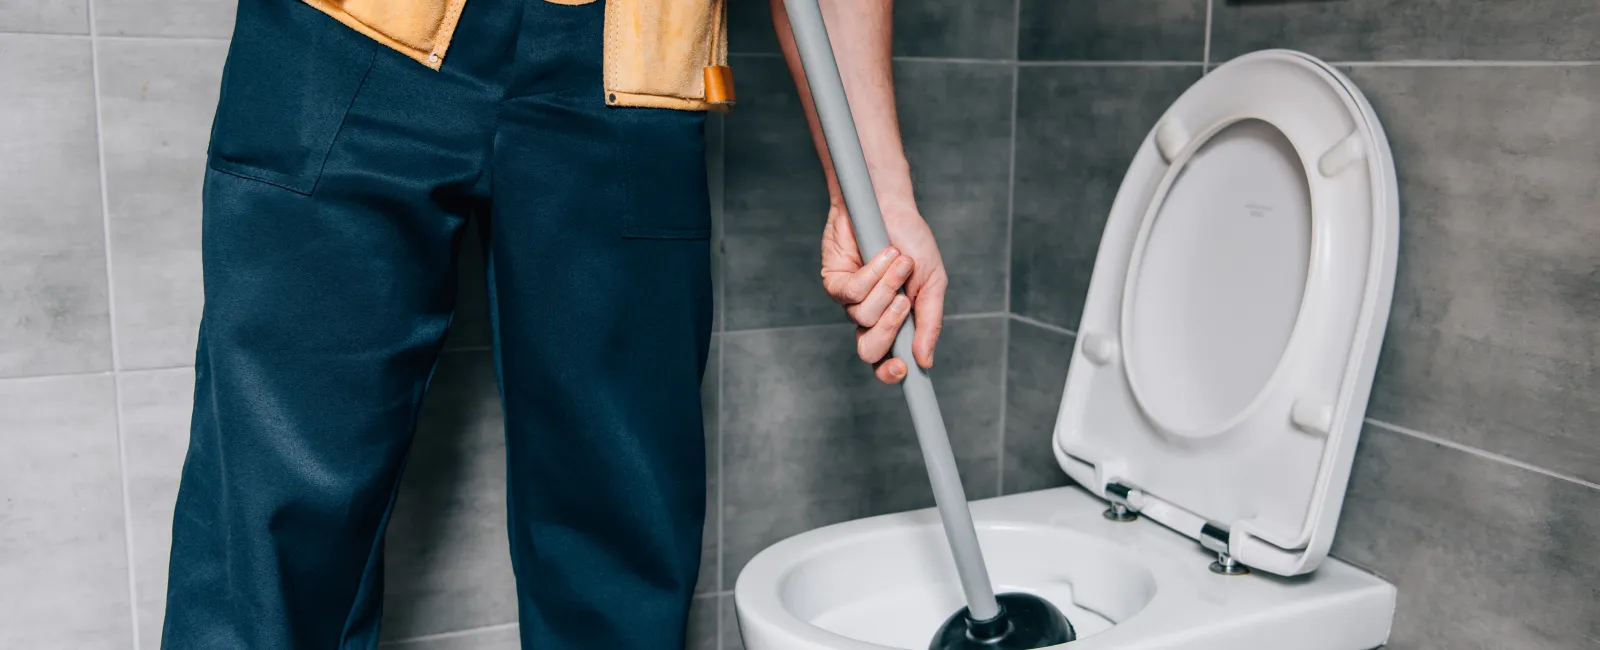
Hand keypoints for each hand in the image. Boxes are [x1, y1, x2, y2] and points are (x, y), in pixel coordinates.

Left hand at [820, 204, 947, 383]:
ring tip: (900, 261)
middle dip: (888, 330)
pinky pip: (850, 293)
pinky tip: (884, 253)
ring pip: (863, 317)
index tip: (903, 369)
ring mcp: (850, 301)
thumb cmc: (912, 242)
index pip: (887, 361)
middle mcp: (870, 316)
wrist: (890, 205)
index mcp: (896, 322)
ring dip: (886, 287)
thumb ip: (929, 322)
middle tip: (904, 304)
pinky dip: (872, 274)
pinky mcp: (834, 281)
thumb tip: (925, 361)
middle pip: (869, 349)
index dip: (891, 373)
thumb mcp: (932, 283)